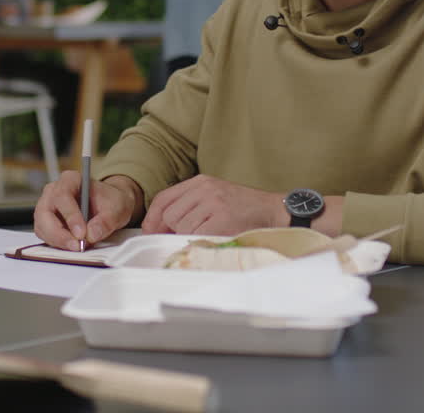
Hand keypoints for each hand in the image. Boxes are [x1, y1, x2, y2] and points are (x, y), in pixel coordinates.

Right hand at [34, 170, 140, 249]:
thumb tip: (92, 234)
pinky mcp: (47, 223)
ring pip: (42, 226)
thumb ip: (106, 220)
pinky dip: (57, 244)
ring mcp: (47, 207)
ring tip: (77, 248)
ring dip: (57, 241)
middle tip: (76, 246)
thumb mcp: (117, 208)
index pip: (62, 196)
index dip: (70, 216)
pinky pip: (45, 235)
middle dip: (59, 233)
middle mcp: (54, 191)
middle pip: (45, 212)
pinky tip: (71, 246)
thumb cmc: (110, 202)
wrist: (109, 207)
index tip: (81, 233)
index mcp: (70, 180)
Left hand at [142, 175, 285, 235]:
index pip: (164, 198)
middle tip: (184, 237)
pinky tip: (211, 239)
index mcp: (200, 182)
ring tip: (207, 235)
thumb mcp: (214, 197)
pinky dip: (199, 242)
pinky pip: (196, 235)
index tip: (150, 231)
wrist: (273, 211)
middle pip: (170, 215)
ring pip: (181, 226)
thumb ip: (191, 206)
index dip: (153, 218)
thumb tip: (164, 227)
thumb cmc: (244, 208)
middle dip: (173, 230)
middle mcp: (205, 189)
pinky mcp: (222, 219)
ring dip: (189, 237)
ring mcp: (213, 203)